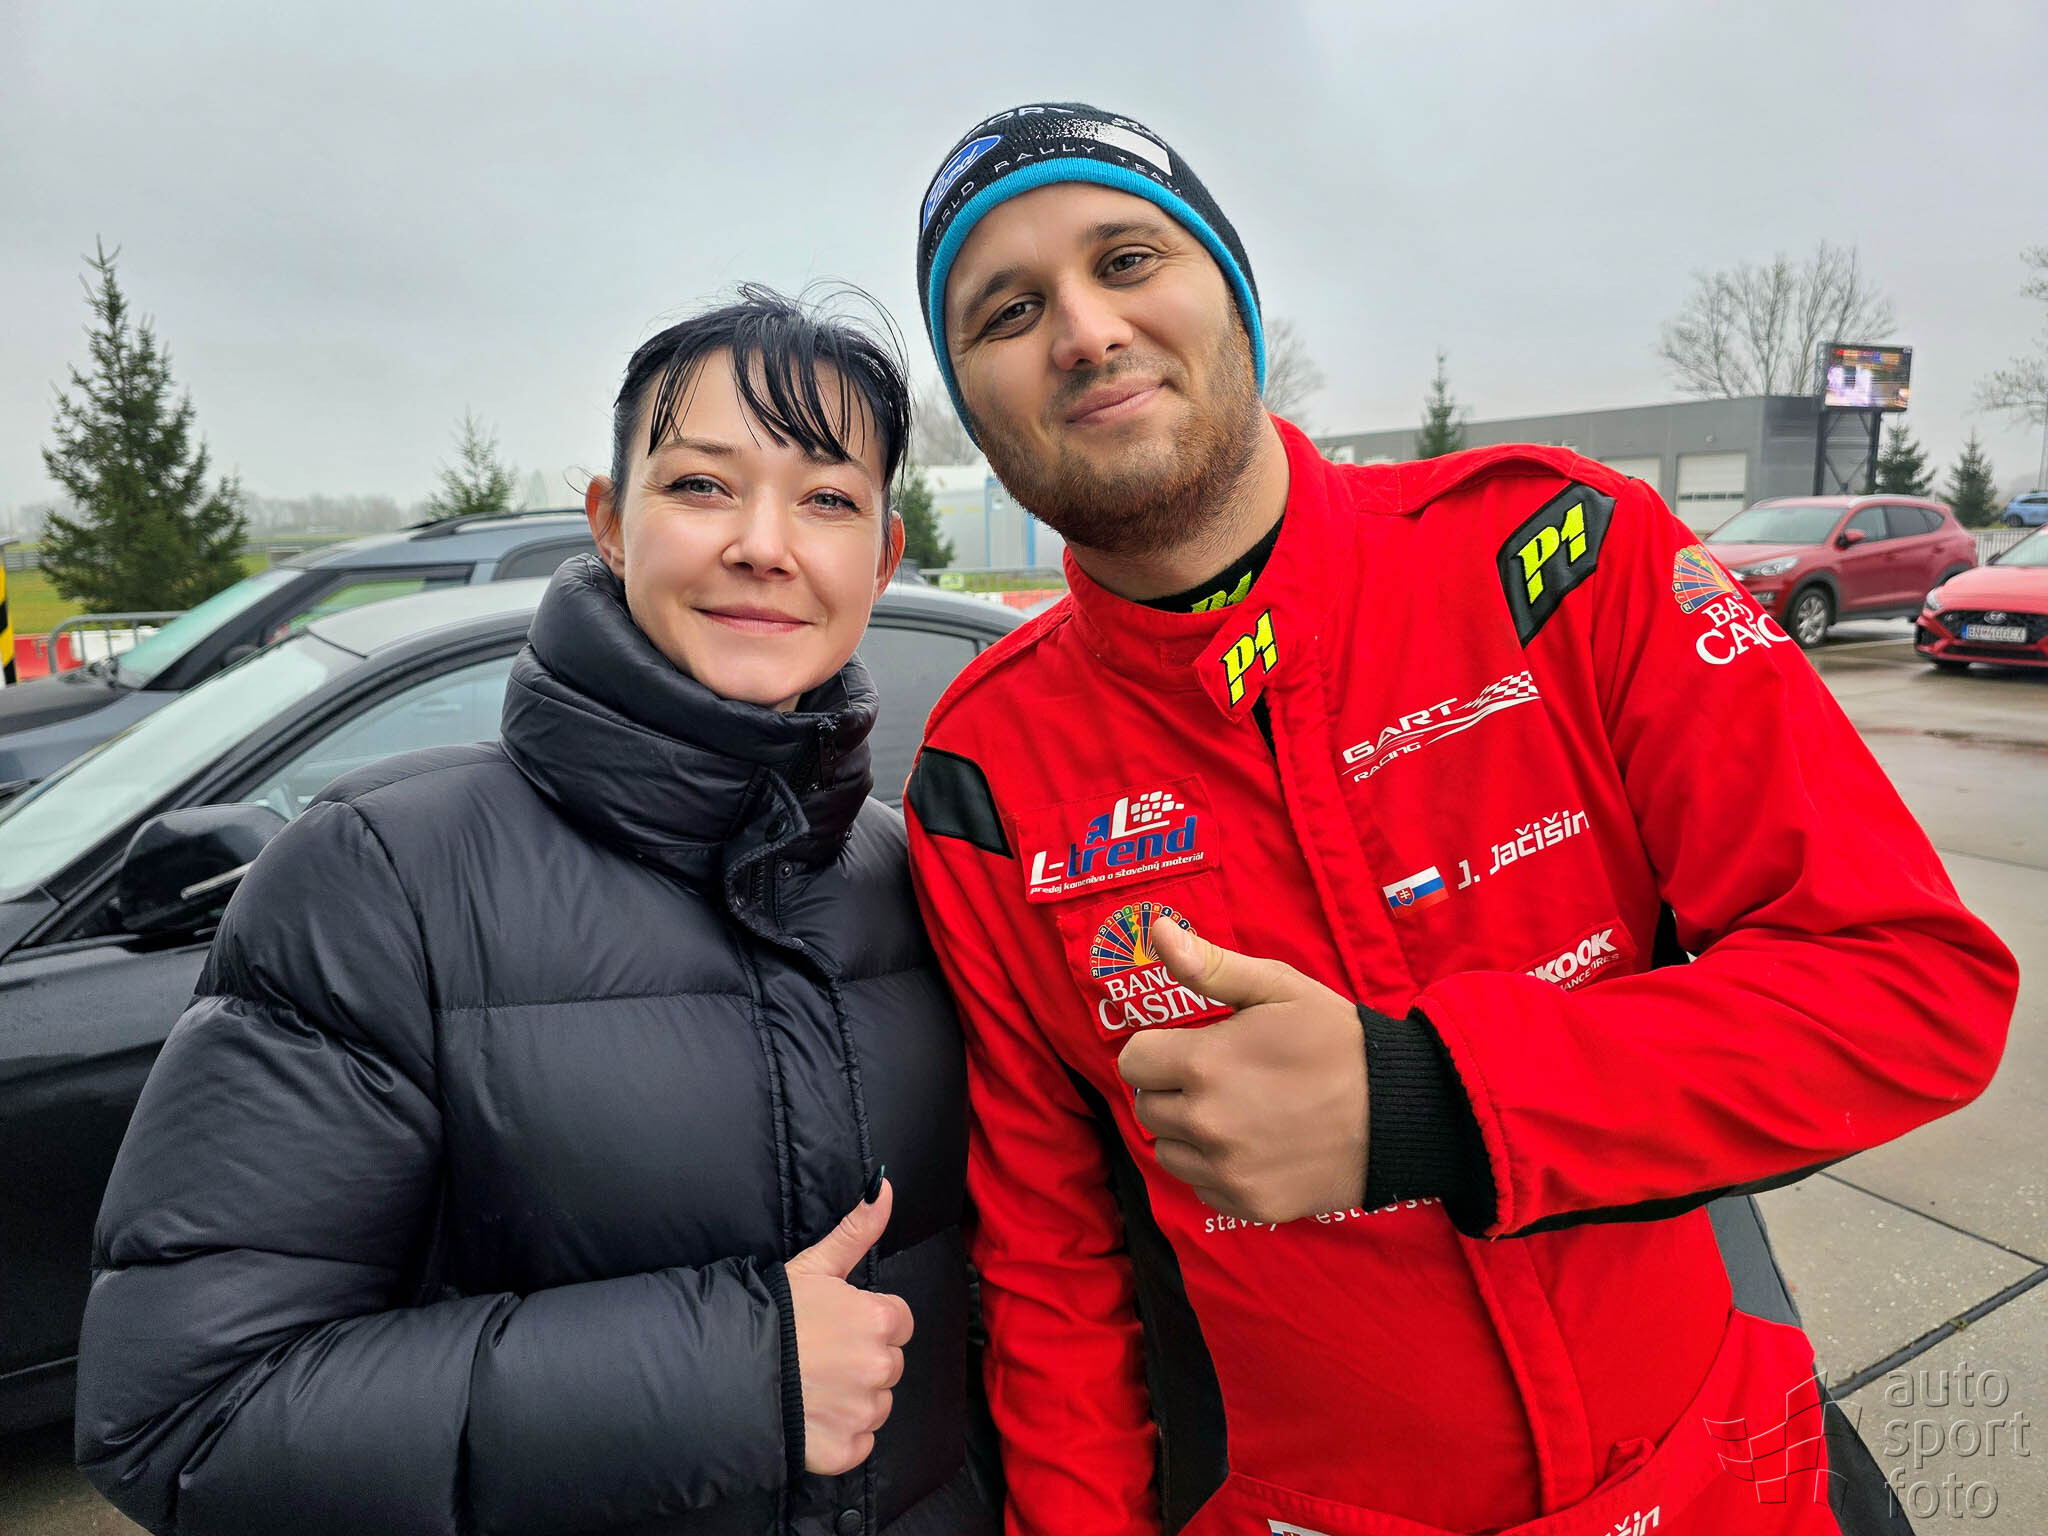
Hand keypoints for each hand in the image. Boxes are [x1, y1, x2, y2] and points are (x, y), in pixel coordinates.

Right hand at [785, 1180, 914, 1474]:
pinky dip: (840, 1436)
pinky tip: (810, 1417)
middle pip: (888, 1364)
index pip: (898, 1322)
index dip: (868, 1321)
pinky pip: (860, 1443)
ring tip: (811, 1386)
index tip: (838, 1324)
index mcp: (877, 1320)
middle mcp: (879, 1367)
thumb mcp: (814, 1265)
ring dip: (853, 1399)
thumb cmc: (771, 1315)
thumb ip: (857, 1229)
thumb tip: (886, 1186)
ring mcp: (862, 1412)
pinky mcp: (844, 1450)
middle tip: (819, 1355)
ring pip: (876, 1405)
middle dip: (862, 1360)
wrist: (725, 1371)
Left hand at [1116, 921, 1368, 1224]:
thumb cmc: (1338, 1040)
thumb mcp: (1278, 988)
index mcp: (1207, 1065)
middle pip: (1147, 1108)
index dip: (1158, 1049)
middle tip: (1217, 1076)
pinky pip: (1202, 1187)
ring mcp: (1229, 1171)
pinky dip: (1216, 1169)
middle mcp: (1208, 1124)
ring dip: (1187, 1132)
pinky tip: (1254, 1144)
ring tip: (1235, 1110)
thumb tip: (1156, 931)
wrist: (1402, 1111)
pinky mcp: (1251, 1204)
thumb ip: (1209, 966)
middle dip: (1171, 1088)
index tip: (1190, 1046)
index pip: (1133, 1062)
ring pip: (1168, 1151)